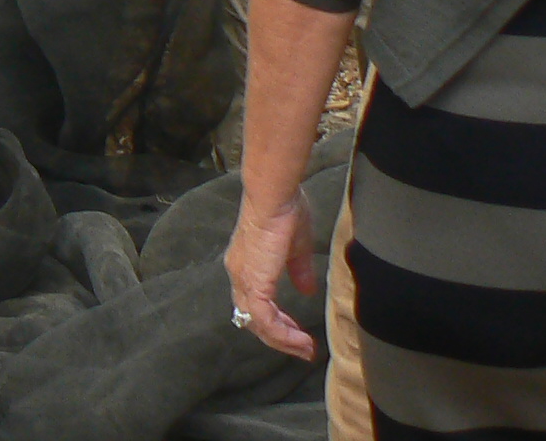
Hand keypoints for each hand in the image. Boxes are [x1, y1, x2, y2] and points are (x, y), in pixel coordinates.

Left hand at [225, 185, 321, 360]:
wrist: (275, 195)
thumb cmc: (285, 211)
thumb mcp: (295, 248)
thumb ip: (298, 271)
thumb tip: (307, 291)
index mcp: (246, 264)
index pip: (254, 304)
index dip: (275, 322)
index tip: (298, 334)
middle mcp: (238, 274)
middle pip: (253, 318)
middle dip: (279, 337)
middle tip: (303, 348)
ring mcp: (243, 279)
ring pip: (258, 323)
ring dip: (283, 340)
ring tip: (305, 349)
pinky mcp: (254, 282)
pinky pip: (265, 319)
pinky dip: (282, 333)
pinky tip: (301, 339)